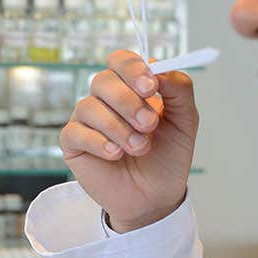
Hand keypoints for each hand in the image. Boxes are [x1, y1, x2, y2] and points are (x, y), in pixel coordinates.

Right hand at [59, 50, 198, 231]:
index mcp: (131, 87)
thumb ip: (179, 90)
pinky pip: (76, 132)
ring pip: (90, 107)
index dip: (133, 69)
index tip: (151, 88)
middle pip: (103, 80)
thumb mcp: (184, 121)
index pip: (121, 61)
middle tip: (149, 125)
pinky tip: (115, 155)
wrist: (155, 197)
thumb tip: (161, 69)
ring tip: (139, 148)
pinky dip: (99, 143)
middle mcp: (105, 98)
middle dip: (128, 102)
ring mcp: (86, 119)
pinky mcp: (73, 142)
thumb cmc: (167, 158)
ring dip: (119, 128)